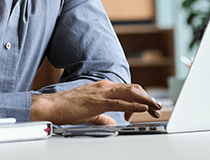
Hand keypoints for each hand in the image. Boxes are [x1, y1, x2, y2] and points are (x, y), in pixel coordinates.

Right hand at [30, 80, 161, 124]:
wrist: (52, 106)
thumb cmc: (68, 108)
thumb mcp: (90, 113)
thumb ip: (103, 117)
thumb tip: (113, 122)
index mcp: (103, 87)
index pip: (128, 90)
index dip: (140, 98)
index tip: (148, 108)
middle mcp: (105, 86)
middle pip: (133, 89)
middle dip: (147, 98)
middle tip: (157, 108)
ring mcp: (102, 92)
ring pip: (130, 93)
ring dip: (145, 100)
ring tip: (156, 106)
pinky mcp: (99, 101)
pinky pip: (121, 102)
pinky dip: (134, 104)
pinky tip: (143, 108)